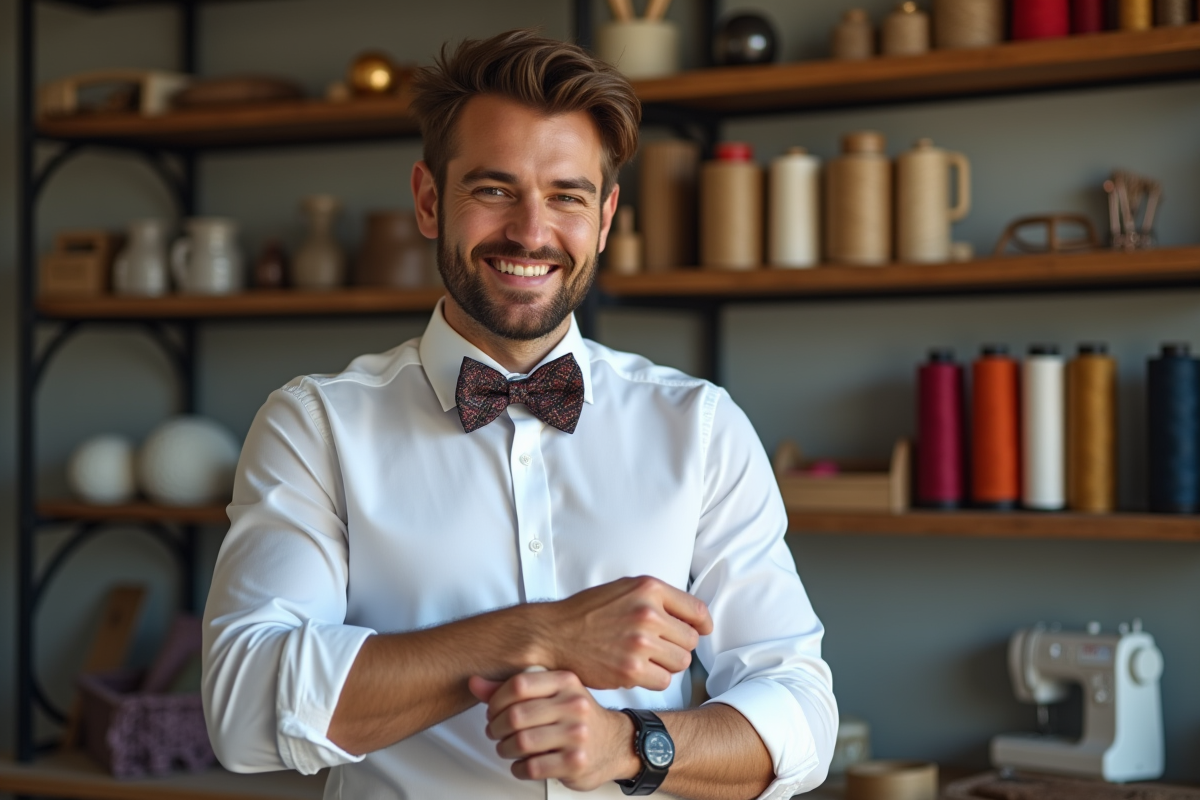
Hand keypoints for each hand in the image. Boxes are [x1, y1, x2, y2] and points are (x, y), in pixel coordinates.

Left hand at [468, 670, 639, 790]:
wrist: (614, 743)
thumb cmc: (576, 716)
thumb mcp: (551, 693)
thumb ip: (512, 688)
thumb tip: (475, 683)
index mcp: (565, 682)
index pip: (518, 684)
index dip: (496, 700)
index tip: (493, 710)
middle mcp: (573, 705)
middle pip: (516, 716)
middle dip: (496, 728)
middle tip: (496, 731)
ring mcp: (576, 735)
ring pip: (521, 743)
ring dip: (505, 749)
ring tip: (508, 747)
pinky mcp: (576, 763)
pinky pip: (532, 767)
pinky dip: (519, 768)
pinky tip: (523, 763)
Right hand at [535, 576, 712, 690]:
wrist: (553, 634)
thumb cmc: (588, 612)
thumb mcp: (624, 589)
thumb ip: (657, 598)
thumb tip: (696, 618)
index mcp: (648, 589)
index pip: (697, 610)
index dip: (703, 624)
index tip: (702, 630)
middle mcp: (647, 613)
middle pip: (691, 640)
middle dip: (678, 645)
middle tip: (658, 647)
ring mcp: (639, 643)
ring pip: (681, 662)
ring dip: (667, 664)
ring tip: (646, 658)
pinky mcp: (631, 670)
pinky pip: (664, 680)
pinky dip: (654, 679)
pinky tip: (636, 670)